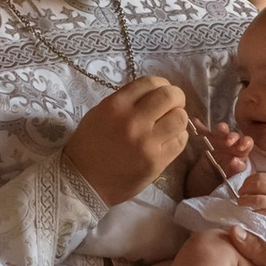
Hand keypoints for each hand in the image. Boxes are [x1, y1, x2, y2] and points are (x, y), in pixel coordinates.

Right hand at [61, 74, 192, 207]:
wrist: (84, 182)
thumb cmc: (89, 146)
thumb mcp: (100, 114)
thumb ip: (126, 101)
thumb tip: (153, 95)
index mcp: (115, 106)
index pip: (150, 82)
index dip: (161, 84)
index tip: (161, 93)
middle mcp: (133, 121)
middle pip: (170, 96)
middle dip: (176, 98)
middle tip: (173, 106)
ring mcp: (147, 142)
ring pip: (180, 118)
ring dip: (178, 118)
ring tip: (170, 125)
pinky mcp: (156, 162)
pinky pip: (180, 141)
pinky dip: (178, 137)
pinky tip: (168, 140)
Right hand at [204, 122, 255, 183]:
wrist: (211, 174)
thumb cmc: (226, 172)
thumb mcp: (233, 171)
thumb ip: (236, 167)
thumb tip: (235, 161)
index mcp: (242, 149)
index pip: (247, 142)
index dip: (245, 142)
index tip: (241, 147)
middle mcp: (233, 141)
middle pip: (234, 135)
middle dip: (232, 137)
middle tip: (228, 142)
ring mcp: (220, 138)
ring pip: (222, 130)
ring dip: (222, 129)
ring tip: (220, 128)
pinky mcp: (208, 137)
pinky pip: (204, 131)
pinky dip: (200, 126)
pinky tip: (196, 121)